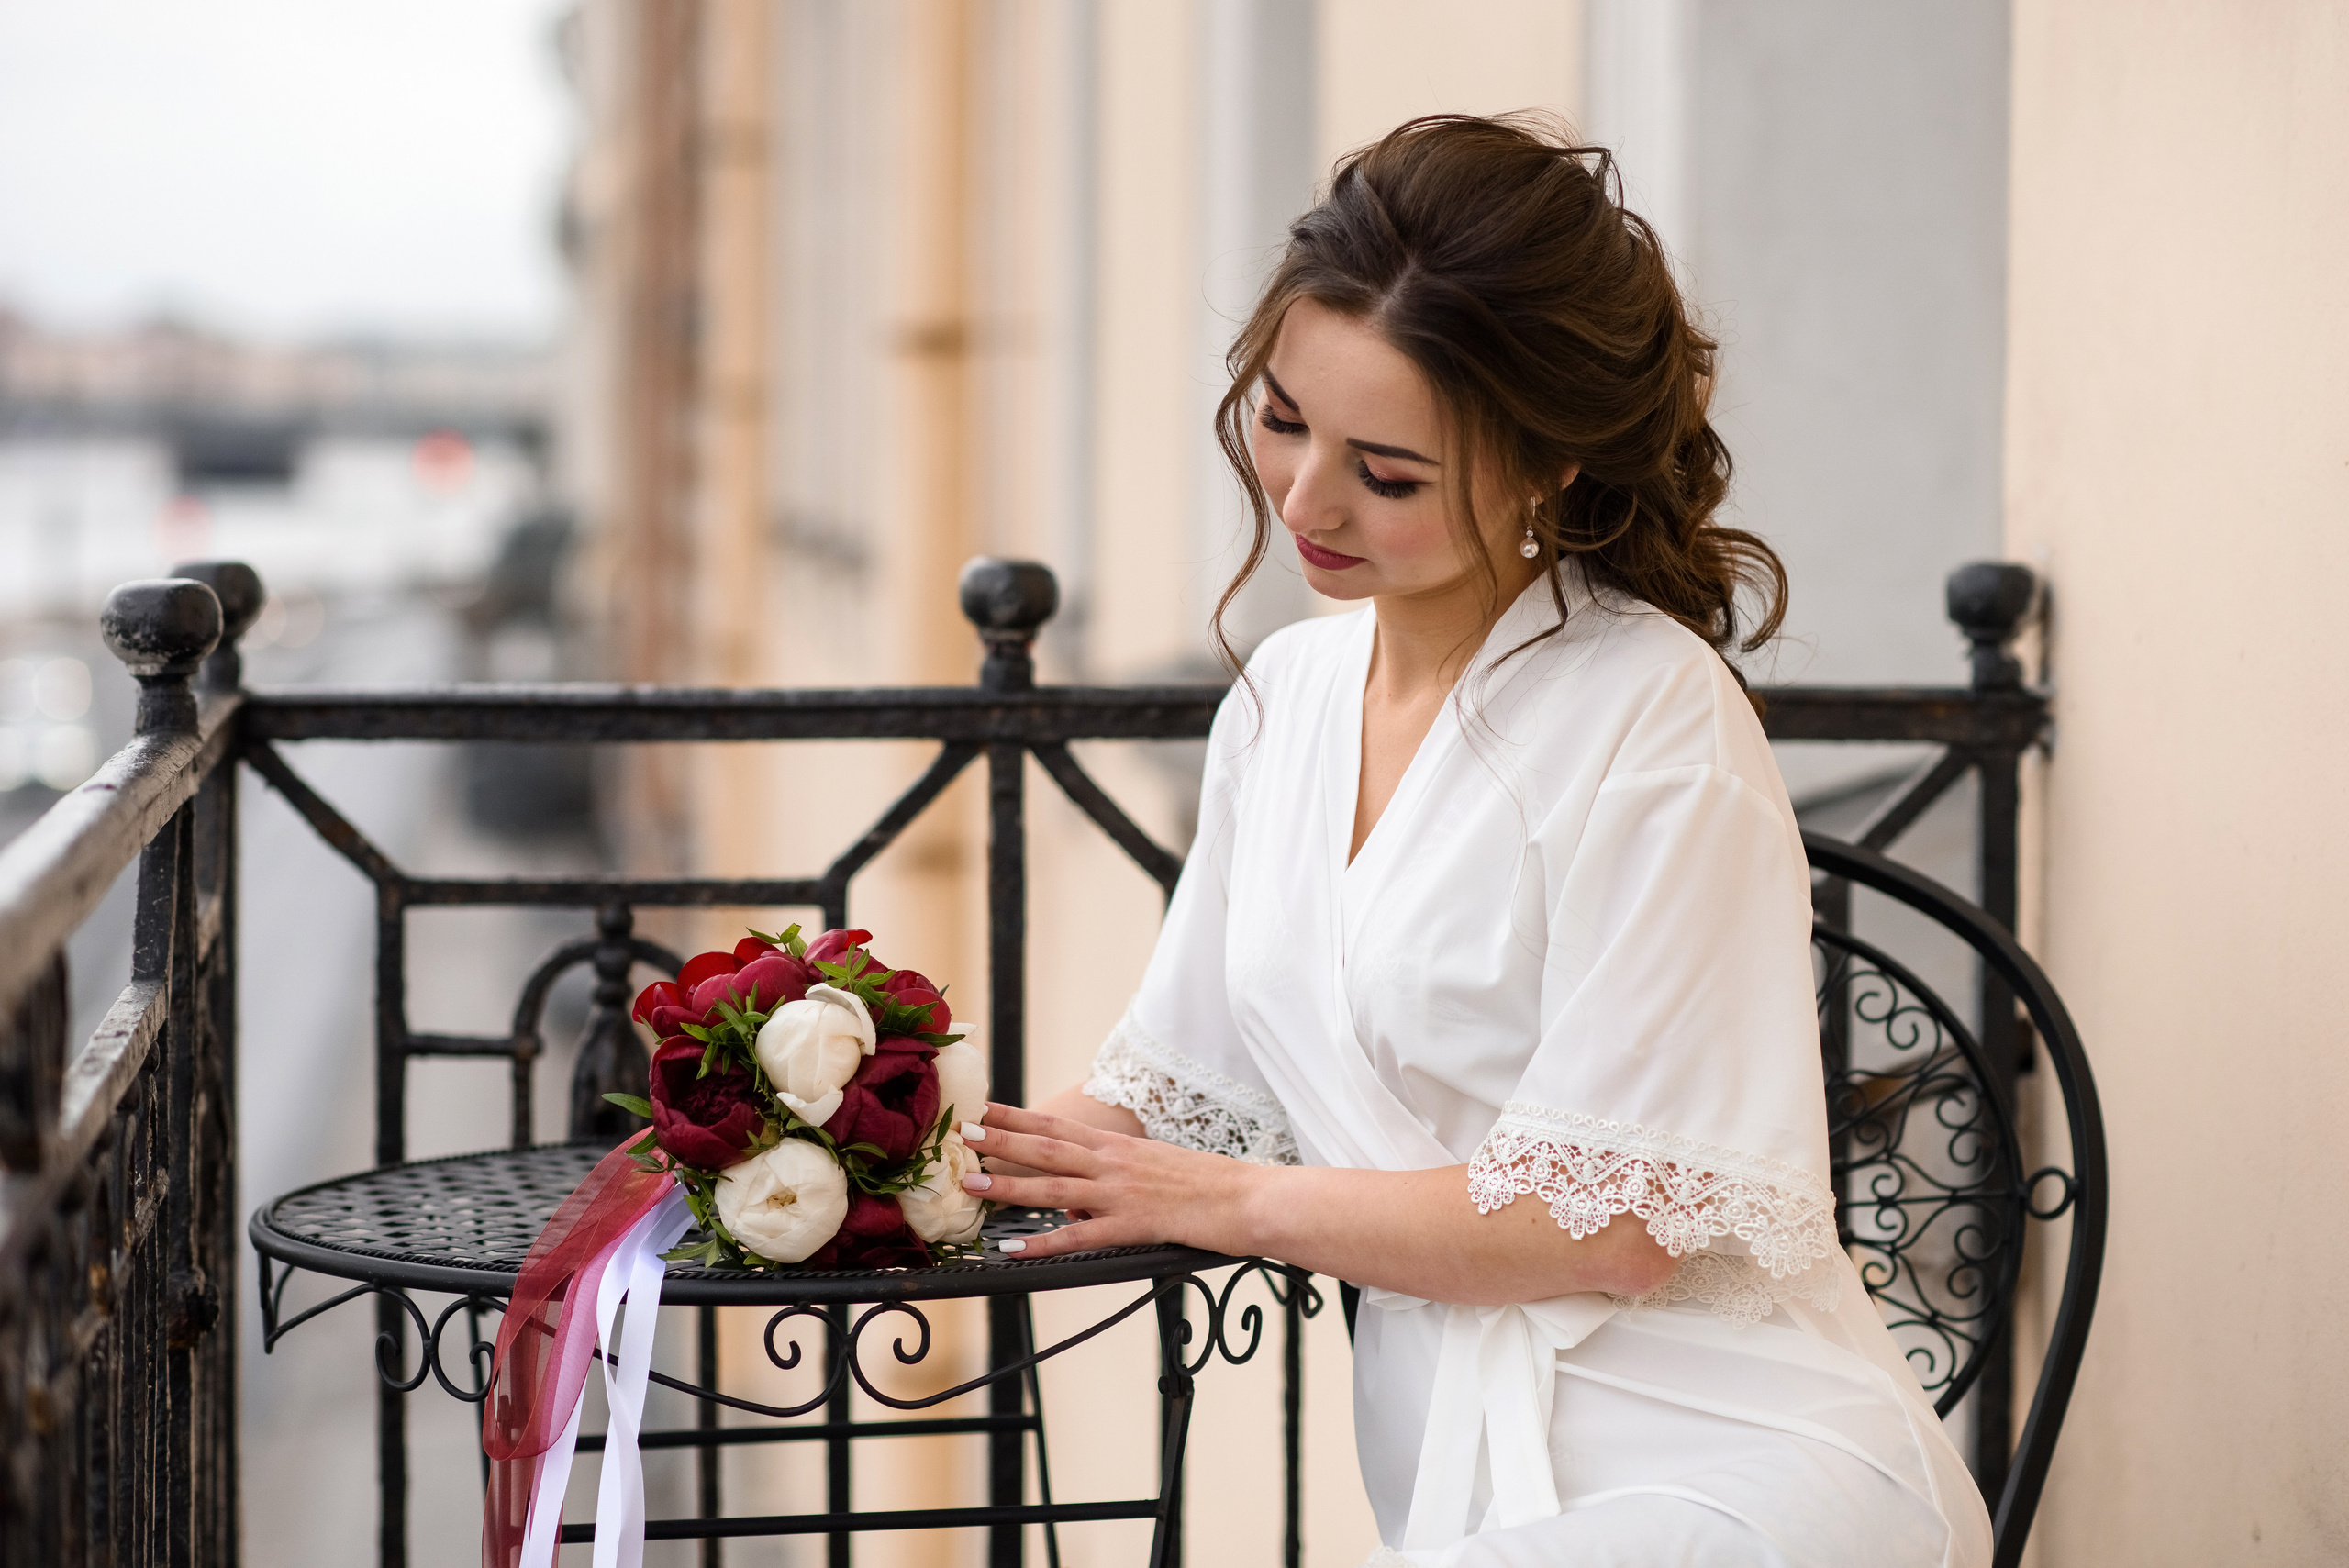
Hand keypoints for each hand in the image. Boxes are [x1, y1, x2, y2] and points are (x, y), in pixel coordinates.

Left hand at [961, 1101, 1258, 1258]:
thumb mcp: (1156, 1174)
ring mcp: (1122, 1193)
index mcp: (1119, 1147)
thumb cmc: (1210, 1187)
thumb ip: (1112, 1186)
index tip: (984, 1108)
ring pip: (1053, 1188)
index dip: (1018, 1117)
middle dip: (1001, 1139)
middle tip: (961, 1132)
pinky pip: (1079, 1237)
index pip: (1058, 1126)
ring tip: (972, 1182)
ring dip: (1009, 1185)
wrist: (1252, 1199)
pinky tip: (1013, 1249)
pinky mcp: (1134, 1225)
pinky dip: (1043, 1244)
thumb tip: (1078, 1209)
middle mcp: (1114, 1163)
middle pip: (1047, 1147)